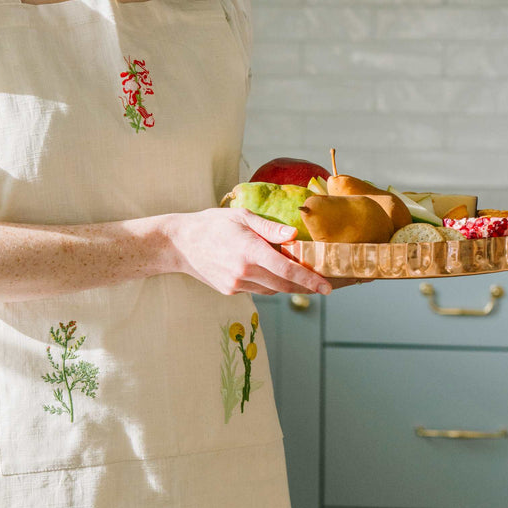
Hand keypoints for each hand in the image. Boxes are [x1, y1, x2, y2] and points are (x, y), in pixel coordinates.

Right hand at [163, 207, 335, 296]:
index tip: (327, 288)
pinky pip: (258, 289)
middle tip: (322, 283)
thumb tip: (293, 236)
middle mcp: (244, 271)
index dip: (310, 280)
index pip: (288, 270)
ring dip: (286, 283)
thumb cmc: (213, 224)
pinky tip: (266, 270)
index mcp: (250, 251)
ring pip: (272, 289)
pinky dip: (268, 282)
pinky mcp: (230, 290)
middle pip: (284, 284)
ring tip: (294, 271)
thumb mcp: (242, 217)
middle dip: (305, 285)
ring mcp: (236, 284)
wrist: (180, 243)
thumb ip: (270, 228)